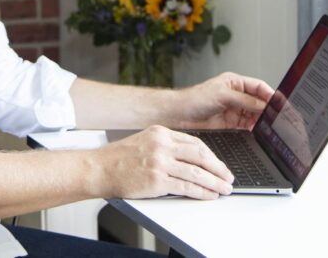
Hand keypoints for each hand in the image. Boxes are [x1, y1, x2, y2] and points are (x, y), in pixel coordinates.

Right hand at [94, 125, 233, 199]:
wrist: (99, 168)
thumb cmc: (119, 158)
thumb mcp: (144, 141)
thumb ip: (166, 146)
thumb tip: (191, 159)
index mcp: (160, 132)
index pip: (195, 143)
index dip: (211, 156)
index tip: (219, 165)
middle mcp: (162, 144)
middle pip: (200, 155)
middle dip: (218, 168)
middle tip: (228, 177)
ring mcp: (159, 162)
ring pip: (197, 172)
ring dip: (214, 182)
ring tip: (224, 189)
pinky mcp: (156, 180)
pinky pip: (186, 186)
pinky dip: (201, 192)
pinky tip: (209, 195)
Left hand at [176, 72, 274, 129]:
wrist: (179, 116)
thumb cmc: (194, 99)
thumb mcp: (222, 95)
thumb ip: (244, 100)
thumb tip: (263, 104)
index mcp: (235, 82)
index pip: (258, 86)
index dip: (270, 94)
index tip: (278, 103)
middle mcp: (237, 95)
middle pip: (259, 101)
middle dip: (268, 109)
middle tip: (276, 117)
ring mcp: (235, 109)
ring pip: (255, 114)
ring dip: (261, 120)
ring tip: (268, 126)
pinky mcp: (231, 123)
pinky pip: (248, 125)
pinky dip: (254, 128)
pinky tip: (258, 131)